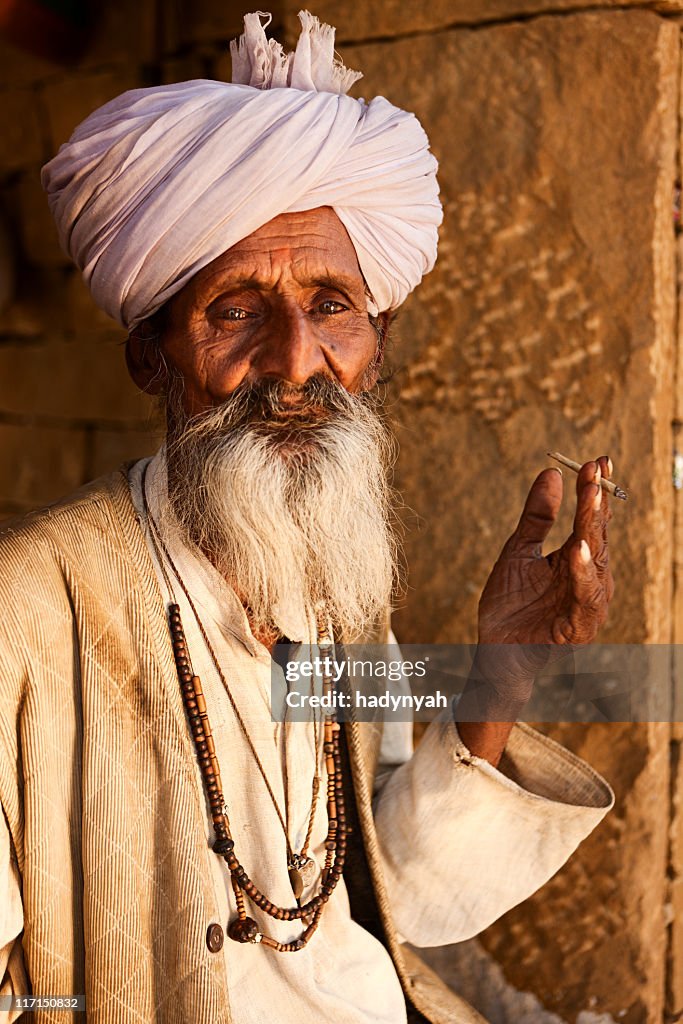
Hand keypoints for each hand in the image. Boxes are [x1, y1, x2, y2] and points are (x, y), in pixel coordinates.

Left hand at [473, 456, 613, 702]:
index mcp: (576, 559)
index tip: (596, 459)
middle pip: (597, 535)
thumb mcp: (519, 549)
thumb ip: (536, 515)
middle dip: (596, 502)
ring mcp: (585, 603)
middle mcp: (588, 578)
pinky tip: (578, 551)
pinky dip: (582, 574)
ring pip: (596, 563)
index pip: (591, 519)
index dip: (594, 490)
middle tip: (595, 470)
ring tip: (592, 501)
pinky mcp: (577, 627)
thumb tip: (551, 472)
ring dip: (593, 531)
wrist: (494, 649)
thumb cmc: (510, 603)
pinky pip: (584, 599)